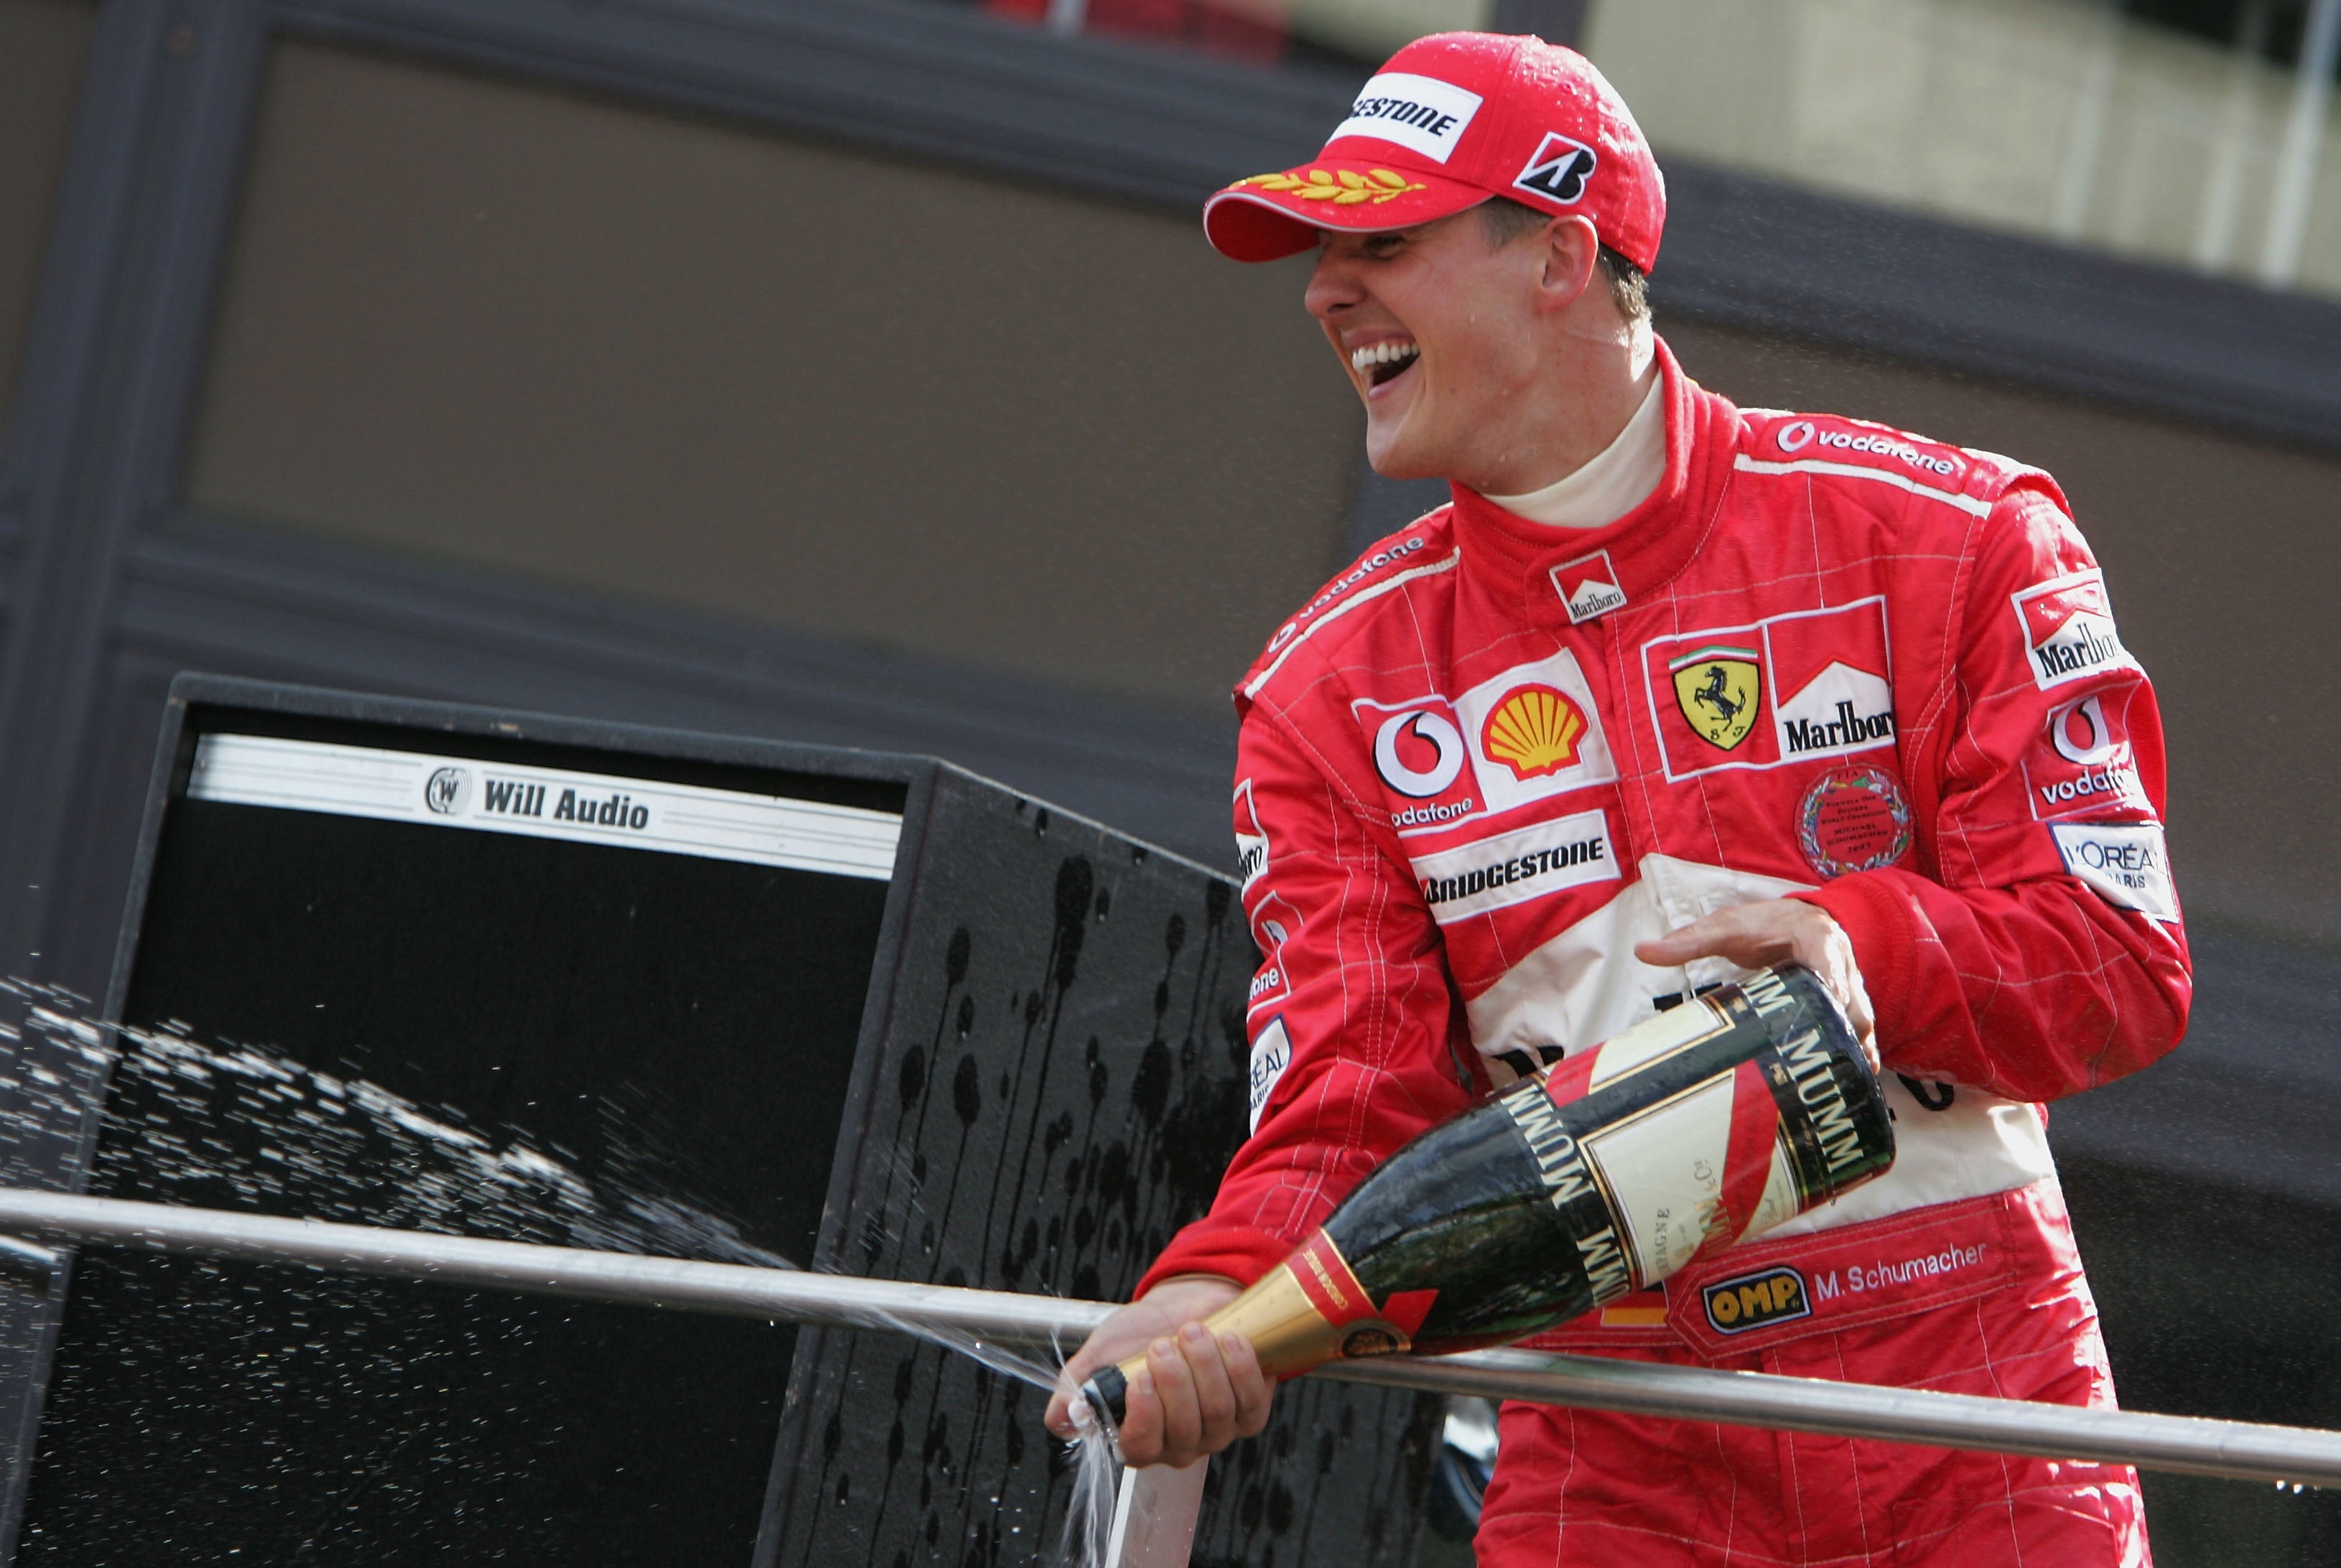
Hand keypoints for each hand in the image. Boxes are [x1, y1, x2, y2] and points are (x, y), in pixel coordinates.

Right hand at [1044, 1275, 1273, 1467]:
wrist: (1181, 1305)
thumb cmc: (1139, 1334)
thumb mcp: (1101, 1355)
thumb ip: (1077, 1387)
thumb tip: (1062, 1417)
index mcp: (1140, 1438)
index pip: (1141, 1449)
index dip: (1144, 1417)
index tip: (1140, 1377)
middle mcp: (1180, 1443)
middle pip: (1184, 1431)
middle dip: (1176, 1381)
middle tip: (1163, 1343)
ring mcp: (1218, 1431)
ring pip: (1217, 1414)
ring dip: (1205, 1365)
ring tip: (1192, 1330)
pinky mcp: (1249, 1412)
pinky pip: (1250, 1401)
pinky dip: (1240, 1367)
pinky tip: (1227, 1339)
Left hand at [1634, 898, 1877, 1068]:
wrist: (1795, 919)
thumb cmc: (1762, 924)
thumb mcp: (1726, 927)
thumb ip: (1690, 941)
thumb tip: (1643, 950)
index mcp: (1815, 938)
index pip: (1828, 961)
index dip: (1831, 983)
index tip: (1828, 1003)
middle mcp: (1841, 963)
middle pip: (1851, 999)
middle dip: (1844, 1027)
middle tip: (1827, 1056)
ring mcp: (1850, 986)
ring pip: (1861, 1019)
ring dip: (1855, 1047)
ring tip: (1843, 1080)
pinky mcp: (1849, 1005)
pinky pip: (1859, 1032)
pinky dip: (1860, 1055)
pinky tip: (1854, 1082)